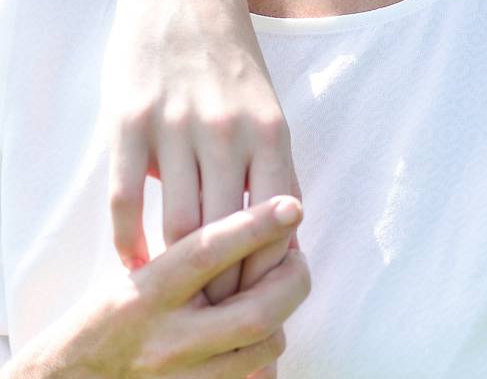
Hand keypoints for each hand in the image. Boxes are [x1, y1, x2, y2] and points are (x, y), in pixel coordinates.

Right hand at [8, 197, 308, 378]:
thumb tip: (259, 225)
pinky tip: (259, 331)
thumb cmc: (108, 317)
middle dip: (292, 280)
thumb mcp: (137, 277)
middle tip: (296, 259)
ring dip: (282, 315)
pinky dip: (265, 351)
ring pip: (265, 346)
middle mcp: (165, 338)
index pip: (207, 252)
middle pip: (256, 312)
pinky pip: (253, 376)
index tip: (291, 206)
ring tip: (276, 293)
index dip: (255, 227)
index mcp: (146, 293)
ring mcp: (180, 376)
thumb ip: (191, 256)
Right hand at [102, 0, 299, 305]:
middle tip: (214, 317)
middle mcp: (228, 134)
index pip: (276, 223)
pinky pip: (127, 201)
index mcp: (271, 133)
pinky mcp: (129, 124)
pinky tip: (134, 265)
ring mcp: (176, 129)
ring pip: (177, 226)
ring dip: (176, 272)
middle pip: (226, 235)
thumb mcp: (267, 108)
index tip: (261, 299)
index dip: (268, 269)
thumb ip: (265, 165)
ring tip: (175, 301)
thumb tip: (265, 230)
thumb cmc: (232, 57)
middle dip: (223, 283)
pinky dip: (129, 244)